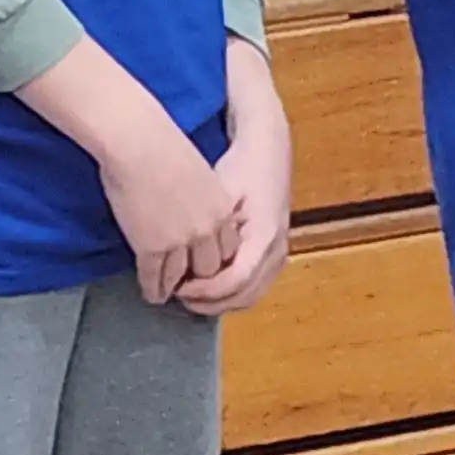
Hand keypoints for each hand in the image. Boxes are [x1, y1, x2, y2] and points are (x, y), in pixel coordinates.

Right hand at [101, 120, 243, 303]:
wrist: (139, 143)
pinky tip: (150, 292)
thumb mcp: (198, 173)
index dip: (214, 259)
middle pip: (208, 268)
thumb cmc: (163, 146)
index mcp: (221, 209)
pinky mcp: (152, 248)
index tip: (204, 264)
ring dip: (173, 288)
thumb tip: (191, 208)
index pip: (227, 248)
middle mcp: (206, 230)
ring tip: (167, 295)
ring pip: (180, 278)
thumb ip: (200, 196)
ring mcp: (179, 242)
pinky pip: (153, 277)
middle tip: (188, 285)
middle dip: (199, 279)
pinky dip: (152, 288)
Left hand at [180, 60, 296, 315]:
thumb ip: (203, 225)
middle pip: (242, 296)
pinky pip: (253, 288)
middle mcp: (276, 250)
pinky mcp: (275, 256)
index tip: (177, 287)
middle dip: (208, 302)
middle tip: (176, 295)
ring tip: (188, 293)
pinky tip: (206, 287)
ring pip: (248, 297)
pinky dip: (229, 295)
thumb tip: (175, 253)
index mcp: (264, 234)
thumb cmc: (239, 167)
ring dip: (218, 302)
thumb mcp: (218, 191)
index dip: (203, 290)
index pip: (234, 280)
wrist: (268, 152)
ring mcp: (280, 255)